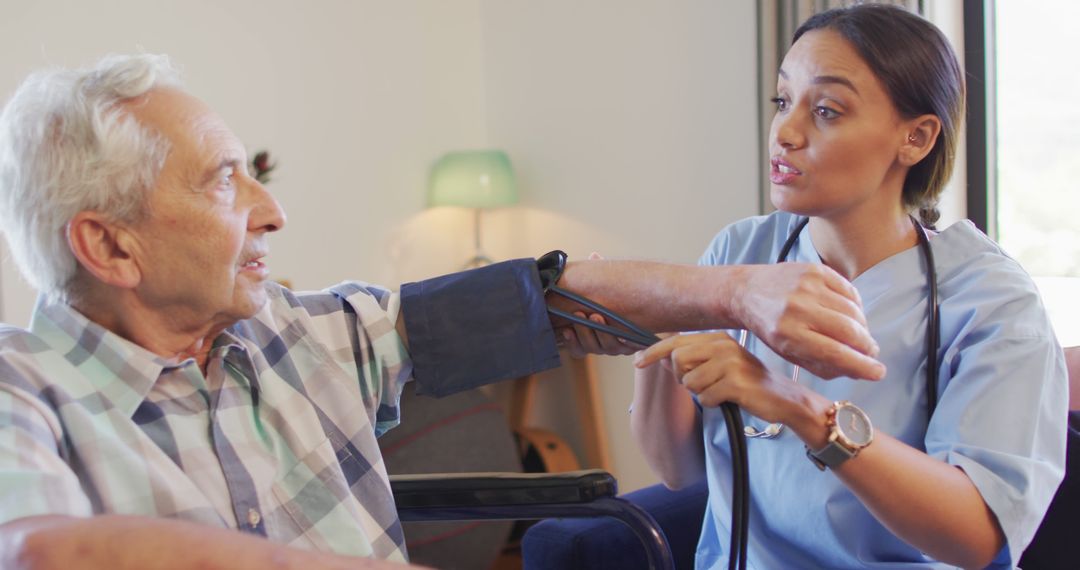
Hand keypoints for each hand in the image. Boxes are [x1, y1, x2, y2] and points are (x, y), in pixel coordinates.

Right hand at [556, 252, 643, 357]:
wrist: (655, 304)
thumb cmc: (625, 292)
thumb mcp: (611, 283)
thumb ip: (600, 274)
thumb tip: (594, 256)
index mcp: (592, 335)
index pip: (576, 346)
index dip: (570, 341)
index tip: (566, 329)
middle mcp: (604, 343)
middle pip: (589, 347)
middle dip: (583, 332)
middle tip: (579, 315)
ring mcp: (620, 346)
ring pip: (605, 348)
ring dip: (599, 333)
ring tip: (596, 316)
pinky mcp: (635, 345)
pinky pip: (626, 347)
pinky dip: (623, 341)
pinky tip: (620, 333)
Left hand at [634, 332, 792, 422]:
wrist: (784, 399)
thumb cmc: (748, 383)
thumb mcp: (722, 364)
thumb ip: (695, 359)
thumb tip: (661, 357)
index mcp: (718, 338)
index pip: (677, 341)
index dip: (654, 351)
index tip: (637, 361)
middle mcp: (723, 345)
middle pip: (678, 360)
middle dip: (682, 378)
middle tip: (703, 384)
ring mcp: (730, 363)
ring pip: (690, 382)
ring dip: (701, 393)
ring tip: (721, 390)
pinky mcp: (735, 383)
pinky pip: (705, 398)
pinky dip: (712, 403)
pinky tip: (729, 398)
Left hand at [733, 263, 884, 379]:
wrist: (747, 292)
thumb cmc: (771, 328)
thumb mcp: (790, 354)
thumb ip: (824, 365)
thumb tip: (861, 370)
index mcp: (788, 335)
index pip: (836, 353)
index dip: (862, 365)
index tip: (878, 372)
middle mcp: (797, 309)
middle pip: (849, 331)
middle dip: (866, 346)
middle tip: (870, 352)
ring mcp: (807, 286)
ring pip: (852, 310)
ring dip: (862, 327)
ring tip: (858, 335)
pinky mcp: (814, 270)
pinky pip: (849, 291)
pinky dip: (855, 306)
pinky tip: (849, 314)